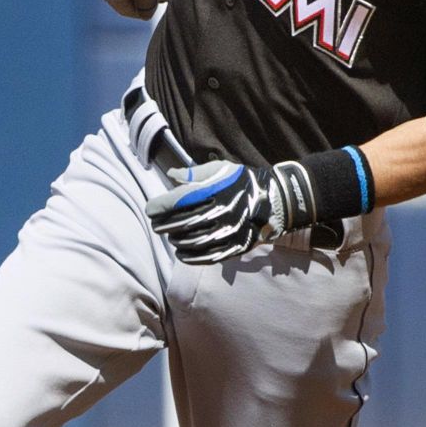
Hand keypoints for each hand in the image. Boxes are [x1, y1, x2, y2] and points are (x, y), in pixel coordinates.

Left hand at [146, 160, 282, 263]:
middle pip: (181, 223)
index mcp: (214, 190)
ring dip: (176, 241)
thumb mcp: (220, 169)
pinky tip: (182, 254)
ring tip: (171, 238)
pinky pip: (208, 255)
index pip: (177, 201)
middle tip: (157, 225)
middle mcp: (219, 211)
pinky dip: (191, 257)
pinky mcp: (234, 245)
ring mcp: (227, 231)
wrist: (274, 200)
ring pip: (192, 241)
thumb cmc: (242, 181)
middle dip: (164, 225)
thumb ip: (194, 173)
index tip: (151, 209)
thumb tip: (171, 174)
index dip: (159, 206)